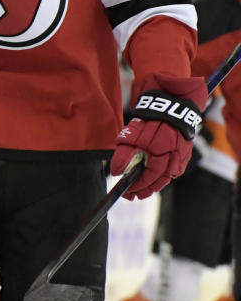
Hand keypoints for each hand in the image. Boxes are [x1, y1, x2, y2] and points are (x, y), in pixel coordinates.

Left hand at [111, 72, 206, 199]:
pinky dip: (164, 175)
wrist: (170, 104)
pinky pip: (175, 169)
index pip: (150, 176)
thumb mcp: (131, 135)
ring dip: (155, 184)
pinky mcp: (185, 151)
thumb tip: (116, 173)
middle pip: (160, 180)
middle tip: (134, 196)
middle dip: (146, 189)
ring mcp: (182, 154)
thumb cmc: (148, 120)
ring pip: (169, 176)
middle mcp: (174, 155)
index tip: (128, 193)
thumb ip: (123, 154)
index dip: (139, 186)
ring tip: (143, 189)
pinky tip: (155, 178)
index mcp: (161, 151)